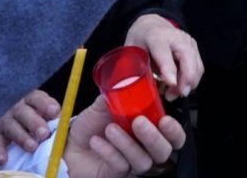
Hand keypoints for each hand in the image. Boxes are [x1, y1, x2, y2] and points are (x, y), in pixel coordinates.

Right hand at [0, 90, 59, 165]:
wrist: (8, 123)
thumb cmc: (33, 118)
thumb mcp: (42, 112)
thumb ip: (51, 115)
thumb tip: (63, 121)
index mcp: (30, 100)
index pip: (37, 98)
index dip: (45, 104)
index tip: (55, 112)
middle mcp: (16, 108)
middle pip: (23, 112)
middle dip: (34, 122)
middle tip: (44, 133)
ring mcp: (4, 120)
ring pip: (11, 127)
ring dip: (22, 137)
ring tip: (32, 147)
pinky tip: (4, 159)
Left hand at [63, 95, 186, 176]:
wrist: (72, 144)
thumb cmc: (92, 125)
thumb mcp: (104, 104)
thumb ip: (118, 93)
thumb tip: (126, 78)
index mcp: (150, 128)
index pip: (174, 134)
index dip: (174, 130)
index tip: (164, 119)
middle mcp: (145, 147)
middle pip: (164, 151)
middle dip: (153, 137)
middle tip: (138, 122)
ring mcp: (133, 162)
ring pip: (143, 161)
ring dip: (127, 144)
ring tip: (110, 129)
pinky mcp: (119, 173)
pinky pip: (121, 166)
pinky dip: (109, 152)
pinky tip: (97, 141)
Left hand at [126, 14, 202, 99]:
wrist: (151, 24)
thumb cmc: (139, 40)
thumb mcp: (131, 51)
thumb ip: (133, 68)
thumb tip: (131, 91)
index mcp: (155, 36)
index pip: (163, 52)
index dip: (168, 68)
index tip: (171, 83)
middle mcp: (174, 36)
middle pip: (186, 56)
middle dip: (186, 78)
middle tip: (178, 95)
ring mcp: (186, 40)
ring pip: (196, 62)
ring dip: (189, 82)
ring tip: (175, 94)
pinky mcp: (193, 46)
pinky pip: (198, 65)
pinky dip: (193, 79)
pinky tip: (181, 87)